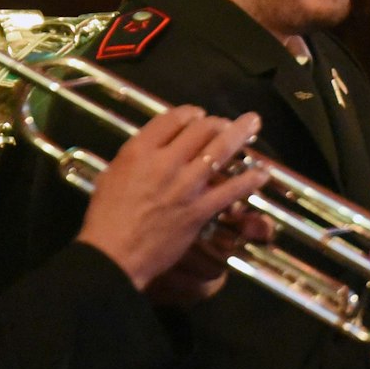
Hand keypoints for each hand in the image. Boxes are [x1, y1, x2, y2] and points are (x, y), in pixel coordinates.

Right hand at [78, 107, 270, 291]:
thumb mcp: (112, 174)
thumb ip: (136, 157)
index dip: (190, 113)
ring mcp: (186, 185)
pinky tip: (262, 173)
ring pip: (221, 151)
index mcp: (140, 151)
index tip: (198, 115)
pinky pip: (232, 190)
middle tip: (226, 123)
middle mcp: (165, 162)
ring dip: (240, 134)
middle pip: (201, 129)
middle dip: (218, 121)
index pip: (172, 119)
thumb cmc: (106, 217)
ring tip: (253, 124)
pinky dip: (250, 180)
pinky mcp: (200, 209)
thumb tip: (155, 147)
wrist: (113, 255)